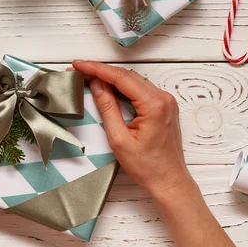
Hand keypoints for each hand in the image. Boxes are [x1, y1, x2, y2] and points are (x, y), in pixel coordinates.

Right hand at [72, 60, 194, 200]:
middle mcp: (163, 98)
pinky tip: (107, 88)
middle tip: (79, 70)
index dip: (96, 69)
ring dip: (111, 78)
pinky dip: (122, 87)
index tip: (78, 65)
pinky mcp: (164, 107)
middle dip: (101, 71)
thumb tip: (97, 85)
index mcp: (154, 104)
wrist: (169, 181)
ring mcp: (166, 101)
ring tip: (88, 77)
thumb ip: (108, 108)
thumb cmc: (147, 166)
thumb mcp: (119, 139)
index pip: (120, 78)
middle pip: (127, 76)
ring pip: (133, 81)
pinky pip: (140, 90)